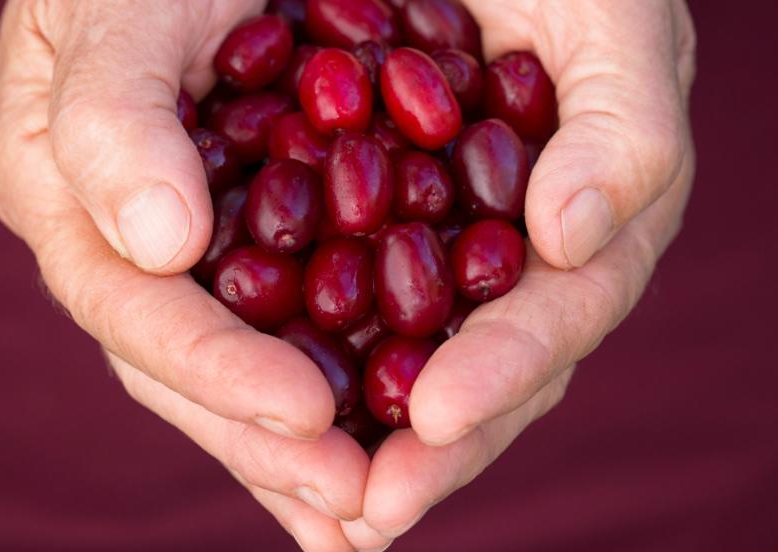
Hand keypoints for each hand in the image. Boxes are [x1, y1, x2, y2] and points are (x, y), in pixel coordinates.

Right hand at [0, 2, 364, 548]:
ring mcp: (197, 259)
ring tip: (373, 514)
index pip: (138, 314)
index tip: (307, 419)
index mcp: (72, 203)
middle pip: (192, 373)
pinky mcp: (260, 252)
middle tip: (358, 506)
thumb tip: (157, 246)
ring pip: (246, 371)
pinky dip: (338, 396)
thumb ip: (113, 117)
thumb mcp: (114, 10)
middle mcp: (133, 252)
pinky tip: (383, 449)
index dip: (216, 374)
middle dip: (270, 445)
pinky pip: (296, 334)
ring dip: (304, 452)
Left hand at [341, 0, 695, 546]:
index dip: (504, 375)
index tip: (437, 423)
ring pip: (412, 358)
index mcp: (586, 221)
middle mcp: (515, 253)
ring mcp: (446, 248)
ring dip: (367, 435)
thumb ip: (624, 133)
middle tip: (370, 513)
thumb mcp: (617, 29)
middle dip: (433, 449)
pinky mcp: (373, 227)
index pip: (554, 320)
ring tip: (327, 507)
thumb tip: (567, 241)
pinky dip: (317, 367)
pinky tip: (276, 422)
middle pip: (480, 370)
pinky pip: (347, 307)